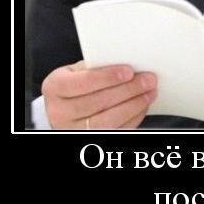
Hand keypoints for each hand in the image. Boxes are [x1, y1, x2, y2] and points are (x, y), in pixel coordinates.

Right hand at [41, 61, 157, 129]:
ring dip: (133, 105)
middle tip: (148, 80)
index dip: (107, 77)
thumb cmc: (75, 82)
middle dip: (127, 90)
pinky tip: (142, 105)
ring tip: (149, 92)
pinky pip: (115, 131)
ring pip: (107, 120)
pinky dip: (133, 118)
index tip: (129, 71)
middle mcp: (60, 111)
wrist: (63, 106)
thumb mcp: (78, 70)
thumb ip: (97, 66)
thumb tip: (130, 64)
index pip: (82, 82)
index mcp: (55, 86)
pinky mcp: (90, 138)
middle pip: (97, 102)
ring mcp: (73, 129)